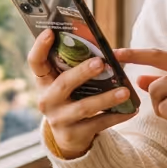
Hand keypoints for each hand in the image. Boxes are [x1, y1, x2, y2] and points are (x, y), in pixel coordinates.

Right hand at [28, 29, 134, 158]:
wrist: (68, 136)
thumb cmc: (70, 98)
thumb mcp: (65, 82)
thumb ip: (73, 66)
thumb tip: (98, 46)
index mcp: (43, 82)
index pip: (35, 62)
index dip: (40, 47)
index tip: (50, 31)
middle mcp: (47, 101)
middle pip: (63, 84)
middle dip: (82, 73)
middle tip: (101, 62)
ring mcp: (59, 119)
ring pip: (84, 107)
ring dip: (106, 98)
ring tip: (125, 90)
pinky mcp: (74, 135)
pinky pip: (98, 124)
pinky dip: (116, 116)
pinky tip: (131, 109)